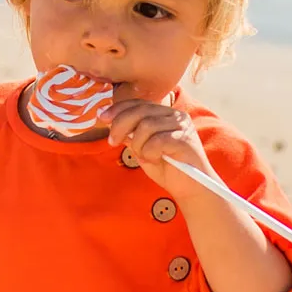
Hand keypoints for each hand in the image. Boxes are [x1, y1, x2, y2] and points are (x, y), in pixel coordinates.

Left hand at [99, 99, 214, 197]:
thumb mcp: (142, 148)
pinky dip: (150, 152)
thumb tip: (110, 120)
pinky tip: (156, 159)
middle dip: (120, 125)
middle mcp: (175, 115)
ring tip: (145, 156)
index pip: (138, 103)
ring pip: (146, 126)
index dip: (118, 108)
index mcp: (165, 114)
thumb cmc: (166, 168)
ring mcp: (181, 126)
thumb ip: (130, 134)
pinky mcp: (185, 139)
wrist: (189, 188)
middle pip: (140, 111)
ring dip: (138, 144)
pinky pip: (156, 141)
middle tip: (113, 142)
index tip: (102, 117)